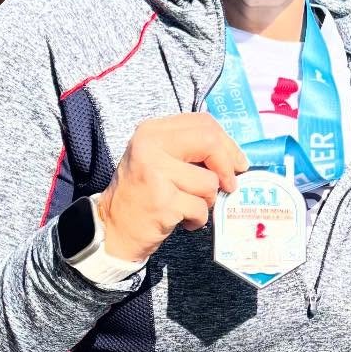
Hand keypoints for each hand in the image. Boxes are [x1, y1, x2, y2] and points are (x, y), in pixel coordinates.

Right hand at [95, 114, 247, 261]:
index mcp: (152, 131)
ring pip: (209, 182)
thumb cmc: (143, 194)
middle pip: (209, 142)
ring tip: (190, 206)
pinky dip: (198, 219)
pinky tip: (184, 221)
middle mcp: (150, 146)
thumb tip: (235, 158)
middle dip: (227, 166)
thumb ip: (191, 150)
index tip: (237, 163)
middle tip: (230, 186)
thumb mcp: (160, 159)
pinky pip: (200, 208)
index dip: (227, 143)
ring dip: (208, 200)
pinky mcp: (162, 202)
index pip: (203, 123)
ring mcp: (155, 173)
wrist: (113, 227)